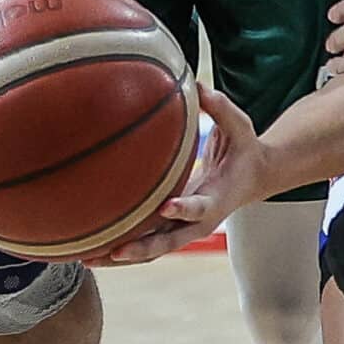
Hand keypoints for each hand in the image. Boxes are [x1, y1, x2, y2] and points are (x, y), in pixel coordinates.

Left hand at [89, 86, 266, 265]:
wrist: (254, 178)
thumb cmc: (244, 149)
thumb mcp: (239, 126)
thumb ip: (220, 107)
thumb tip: (197, 84)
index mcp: (218, 198)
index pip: (200, 207)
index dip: (184, 209)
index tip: (165, 207)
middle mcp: (200, 221)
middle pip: (171, 242)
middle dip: (144, 248)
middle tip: (117, 252)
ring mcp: (185, 228)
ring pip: (154, 251)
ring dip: (124, 256)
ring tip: (89, 259)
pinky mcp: (173, 228)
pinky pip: (147, 243)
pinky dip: (121, 249)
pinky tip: (92, 250)